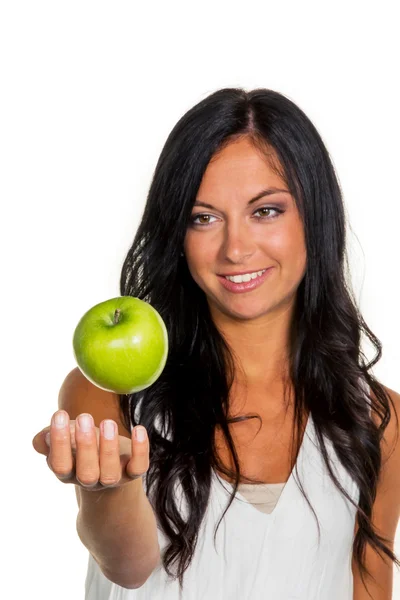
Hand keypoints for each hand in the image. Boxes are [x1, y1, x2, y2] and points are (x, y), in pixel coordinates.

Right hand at [32, 410, 149, 490]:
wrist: (109, 459)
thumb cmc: (81, 443)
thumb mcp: (65, 439)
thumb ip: (50, 438)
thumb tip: (42, 438)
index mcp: (68, 472)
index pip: (60, 464)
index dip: (59, 442)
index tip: (60, 414)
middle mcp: (89, 480)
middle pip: (86, 473)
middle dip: (84, 445)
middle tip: (84, 417)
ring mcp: (112, 479)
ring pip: (110, 473)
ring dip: (109, 448)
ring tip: (107, 422)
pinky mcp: (132, 472)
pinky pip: (139, 467)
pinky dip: (140, 450)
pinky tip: (138, 429)